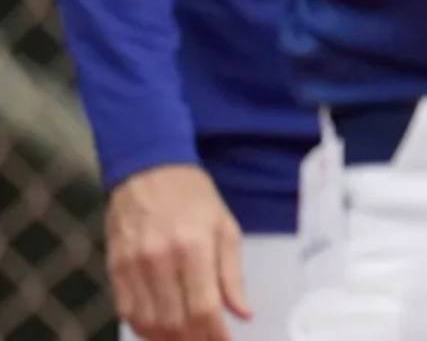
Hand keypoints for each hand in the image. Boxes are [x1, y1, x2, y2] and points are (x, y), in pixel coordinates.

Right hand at [107, 164, 250, 340]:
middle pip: (175, 321)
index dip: (215, 334)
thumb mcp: (225, 228)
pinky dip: (144, 328)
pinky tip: (161, 329)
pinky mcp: (115, 268)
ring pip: (149, 322)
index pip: (204, 308)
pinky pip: (127, 312)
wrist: (149, 170)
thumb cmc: (194, 197)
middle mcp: (160, 258)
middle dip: (194, 340)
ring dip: (168, 338)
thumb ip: (232, 275)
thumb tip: (243, 313)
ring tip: (187, 339)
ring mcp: (133, 264)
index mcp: (193, 247)